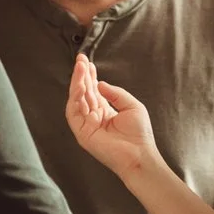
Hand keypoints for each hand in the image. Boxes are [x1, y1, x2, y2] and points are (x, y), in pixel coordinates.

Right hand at [65, 53, 160, 179]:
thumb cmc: (139, 133)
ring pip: (76, 101)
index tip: (86, 61)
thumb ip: (115, 93)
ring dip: (77, 83)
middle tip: (80, 60)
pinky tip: (80, 86)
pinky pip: (73, 113)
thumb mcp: (131, 105)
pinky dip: (75, 99)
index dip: (89, 76)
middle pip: (83, 93)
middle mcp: (93, 117)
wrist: (140, 154)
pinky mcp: (82, 133)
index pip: (93, 91)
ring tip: (80, 68)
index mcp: (104, 111)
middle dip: (81, 76)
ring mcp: (86, 125)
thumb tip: (99, 83)